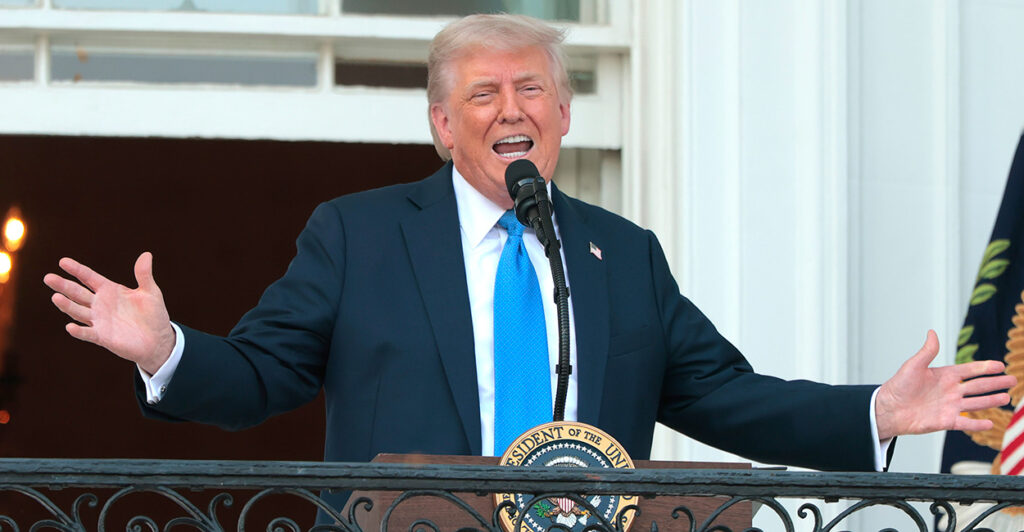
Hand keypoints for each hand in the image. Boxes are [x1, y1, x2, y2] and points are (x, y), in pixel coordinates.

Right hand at [43, 252, 175, 374]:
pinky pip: (88, 333)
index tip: (62, 261)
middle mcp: (100, 304)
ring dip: (67, 306)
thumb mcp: (150, 292)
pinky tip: (70, 327)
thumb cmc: (153, 314)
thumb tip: (146, 254)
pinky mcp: (103, 337)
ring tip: (56, 297)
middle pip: (78, 293)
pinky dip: (79, 331)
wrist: (158, 339)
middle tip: (48, 278)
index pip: (89, 277)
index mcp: (109, 290)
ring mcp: (99, 321)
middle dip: (64, 285)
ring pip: (79, 311)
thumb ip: (144, 275)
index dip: (76, 270)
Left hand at [875, 330, 1016, 439]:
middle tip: (1013, 380)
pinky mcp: (945, 421)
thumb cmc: (898, 386)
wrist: (889, 409)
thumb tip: (932, 332)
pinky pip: (965, 423)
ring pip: (976, 403)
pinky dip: (978, 425)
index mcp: (945, 376)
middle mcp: (950, 391)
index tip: (1000, 365)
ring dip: (991, 401)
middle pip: (978, 386)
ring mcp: (949, 406)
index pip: (970, 370)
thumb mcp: (913, 365)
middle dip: (995, 383)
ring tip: (1007, 398)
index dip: (985, 367)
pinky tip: (991, 423)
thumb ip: (927, 351)